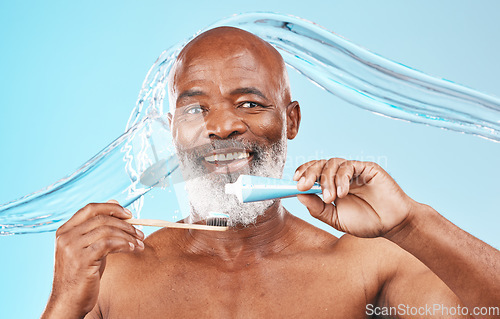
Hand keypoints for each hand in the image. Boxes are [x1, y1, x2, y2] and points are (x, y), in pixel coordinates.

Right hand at [42, 200, 143, 318]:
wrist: (68, 301)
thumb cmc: (82, 275)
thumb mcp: (89, 248)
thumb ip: (99, 228)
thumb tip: (115, 203)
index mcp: (65, 230)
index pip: (90, 208)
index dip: (111, 208)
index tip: (129, 214)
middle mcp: (66, 236)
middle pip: (101, 219)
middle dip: (125, 224)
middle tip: (140, 233)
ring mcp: (71, 247)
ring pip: (107, 230)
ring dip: (128, 236)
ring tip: (139, 243)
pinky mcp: (81, 259)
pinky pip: (108, 244)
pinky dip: (124, 244)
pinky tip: (132, 249)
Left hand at [294, 158, 417, 237]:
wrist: (392, 225)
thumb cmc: (365, 222)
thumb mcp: (335, 219)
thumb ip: (317, 208)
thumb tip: (299, 195)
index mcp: (331, 185)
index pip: (313, 172)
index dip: (302, 173)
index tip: (294, 182)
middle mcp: (341, 175)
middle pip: (319, 164)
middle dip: (309, 173)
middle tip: (303, 185)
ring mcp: (354, 171)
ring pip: (332, 164)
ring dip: (326, 180)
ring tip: (330, 198)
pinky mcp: (367, 168)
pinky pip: (349, 166)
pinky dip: (342, 178)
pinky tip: (343, 192)